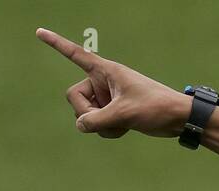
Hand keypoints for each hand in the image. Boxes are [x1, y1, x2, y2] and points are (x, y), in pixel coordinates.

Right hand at [36, 28, 190, 138]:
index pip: (77, 54)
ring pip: (85, 115)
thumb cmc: (155, 108)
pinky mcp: (113, 112)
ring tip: (122, 124)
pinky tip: (124, 129)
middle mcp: (103, 82)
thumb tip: (80, 125)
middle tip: (106, 118)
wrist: (178, 119)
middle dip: (87, 113)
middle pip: (74, 98)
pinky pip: (97, 124)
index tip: (39, 32)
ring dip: (100, 125)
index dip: (57, 44)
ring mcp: (107, 98)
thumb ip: (98, 121)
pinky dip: (107, 130)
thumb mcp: (124, 114)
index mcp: (106, 71)